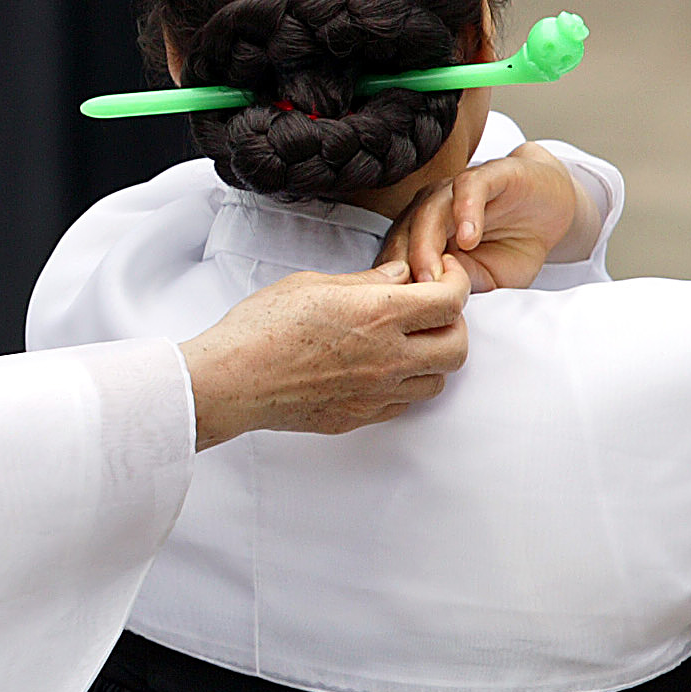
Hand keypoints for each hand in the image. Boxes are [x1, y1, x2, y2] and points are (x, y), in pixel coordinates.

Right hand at [175, 264, 468, 444]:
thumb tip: (398, 275)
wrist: (233, 380)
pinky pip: (404, 405)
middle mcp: (388, 357)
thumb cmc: (262, 327)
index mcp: (379, 314)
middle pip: (457, 347)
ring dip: (431, 359)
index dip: (456, 282)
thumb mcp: (313, 284)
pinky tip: (381, 369)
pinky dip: (404, 386)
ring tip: (407, 343)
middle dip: (453, 325)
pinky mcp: (360, 417)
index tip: (442, 275)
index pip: (450, 300)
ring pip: (437, 381)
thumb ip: (366, 281)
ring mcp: (376, 393)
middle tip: (432, 312)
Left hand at [389, 143, 606, 292]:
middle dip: (405, 268)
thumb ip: (460, 284)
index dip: (394, 284)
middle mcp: (432, 210)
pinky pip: (468, 188)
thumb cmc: (513, 246)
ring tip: (436, 275)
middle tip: (412, 298)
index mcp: (421, 234)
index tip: (396, 312)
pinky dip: (466, 212)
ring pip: (429, 212)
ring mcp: (456, 190)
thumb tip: (435, 301)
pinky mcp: (487, 174)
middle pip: (405, 235)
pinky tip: (470, 238)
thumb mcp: (487, 279)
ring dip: (428, 244)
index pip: (396, 257)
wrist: (551, 208)